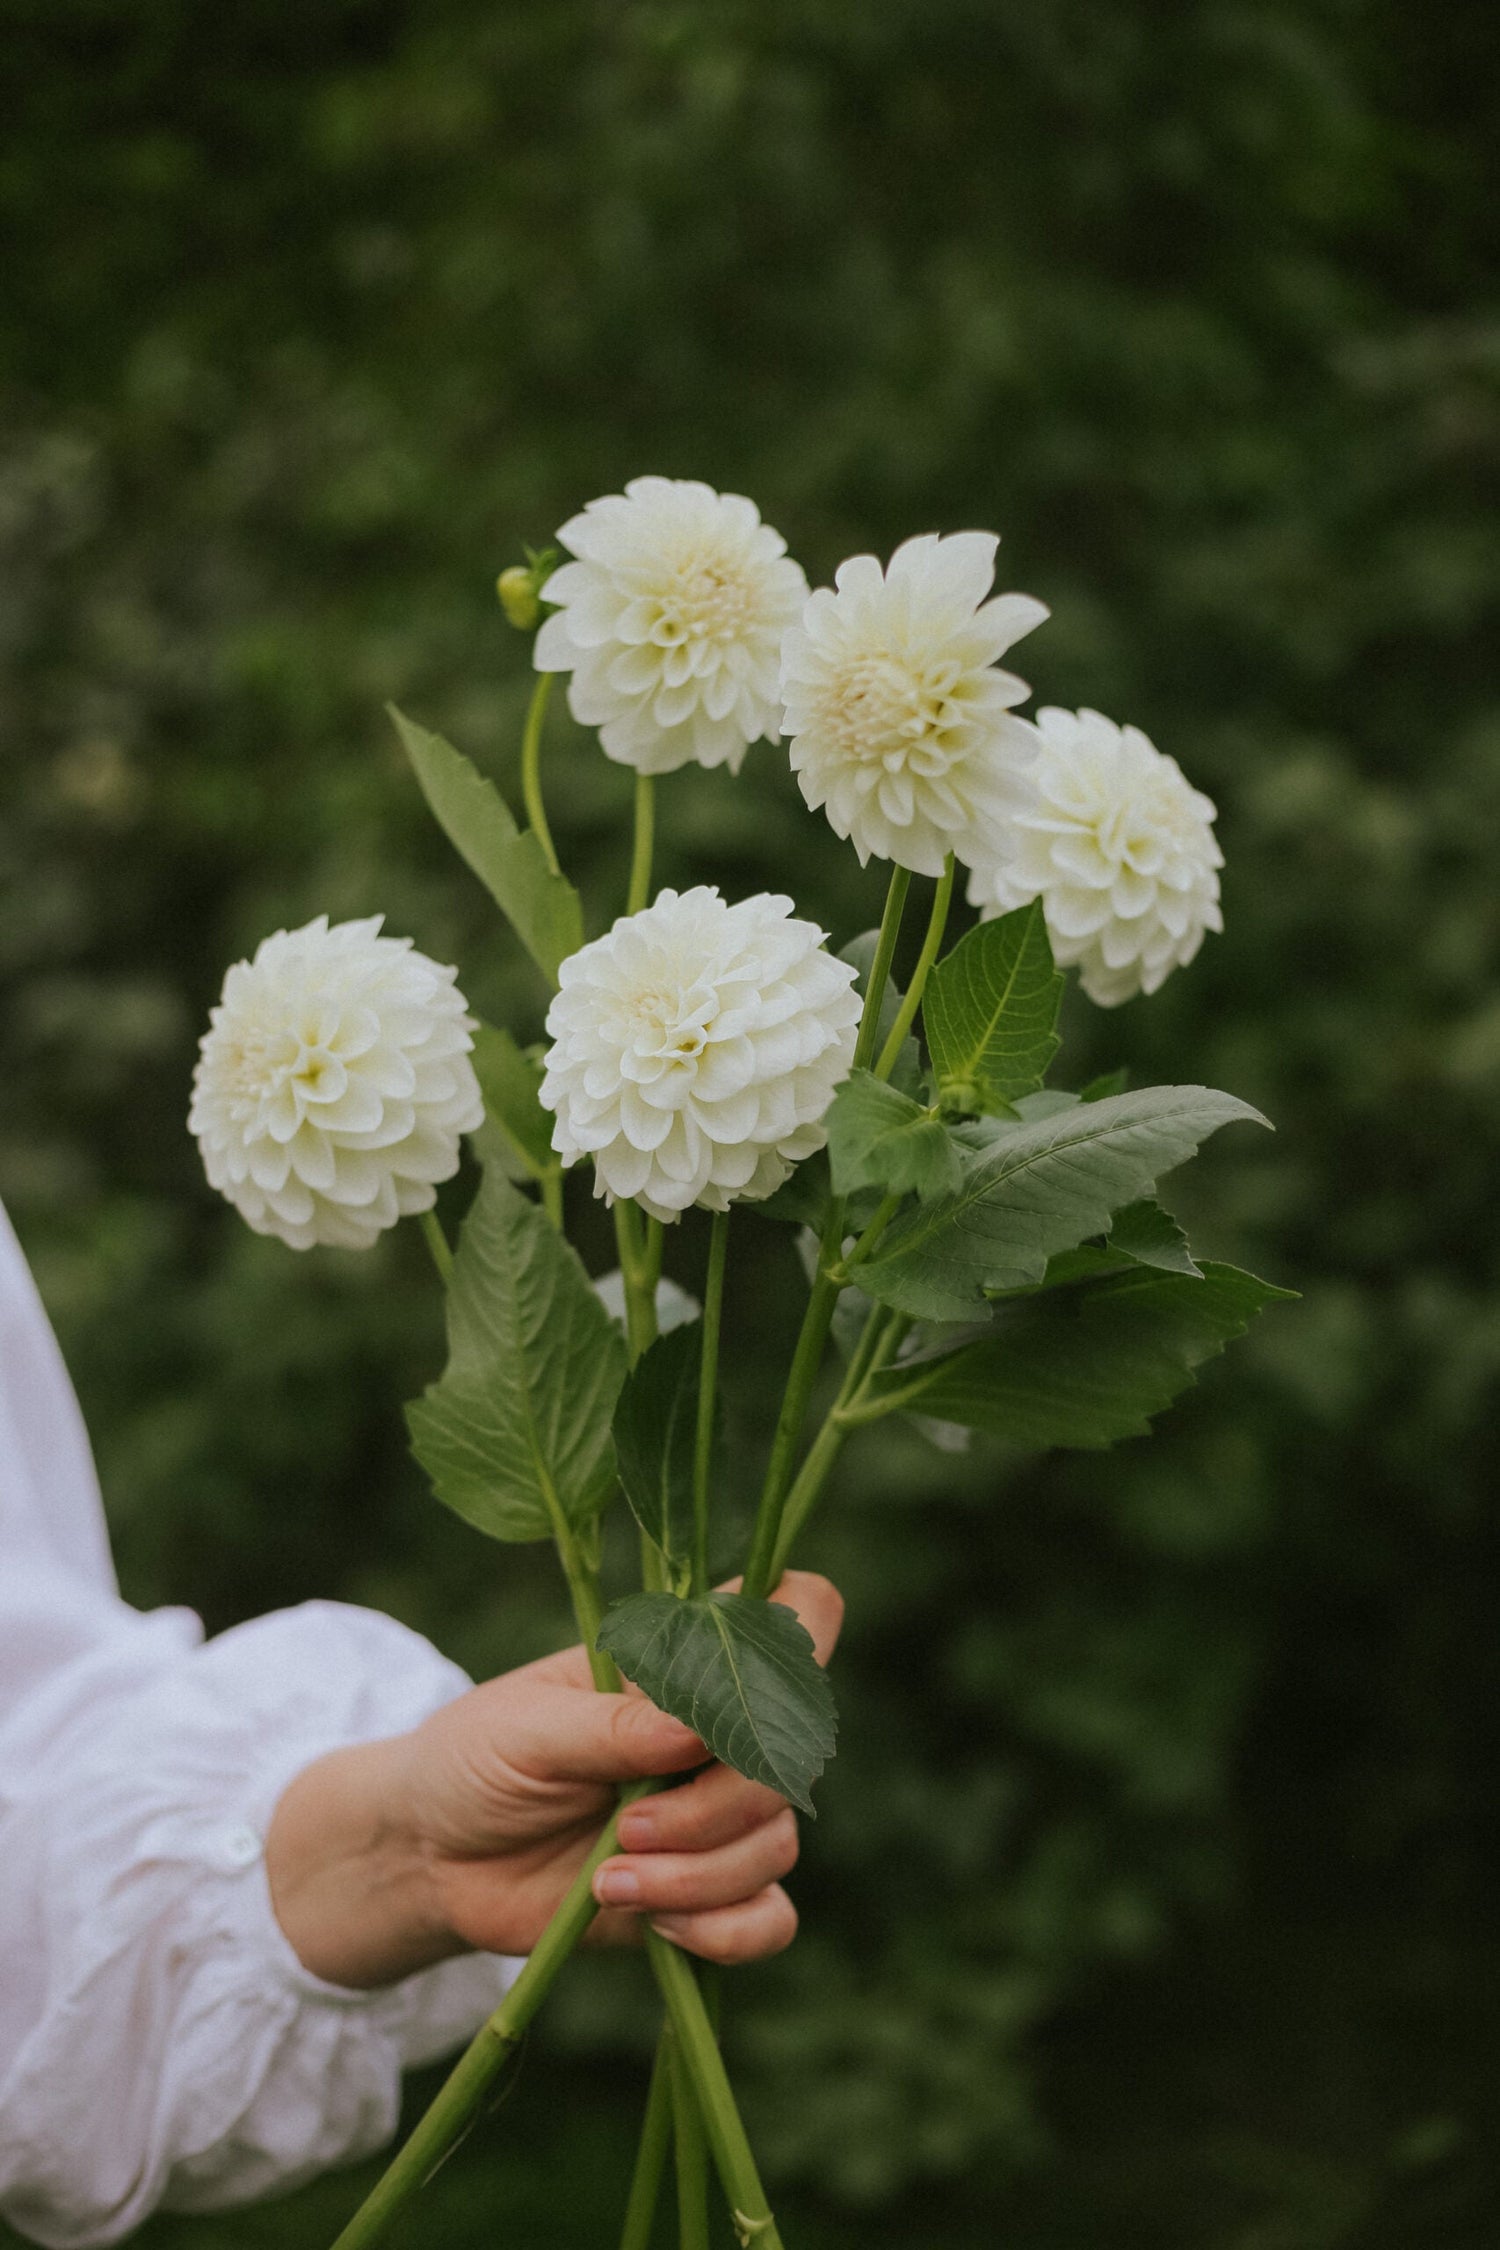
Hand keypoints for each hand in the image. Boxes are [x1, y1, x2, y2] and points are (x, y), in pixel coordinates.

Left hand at [265, 1571, 842, 1988]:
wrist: (431, 1859)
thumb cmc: (474, 1761)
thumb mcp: (528, 1729)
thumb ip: (613, 1728)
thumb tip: (699, 1733)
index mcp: (681, 1662)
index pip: (792, 1611)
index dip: (801, 1634)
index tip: (743, 1692)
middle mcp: (715, 1734)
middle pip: (787, 1759)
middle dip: (713, 1808)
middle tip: (627, 1828)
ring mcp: (716, 1815)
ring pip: (776, 1843)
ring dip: (700, 1875)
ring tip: (612, 1881)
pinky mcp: (704, 1894)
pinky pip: (768, 1918)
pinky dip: (727, 1930)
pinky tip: (661, 1926)